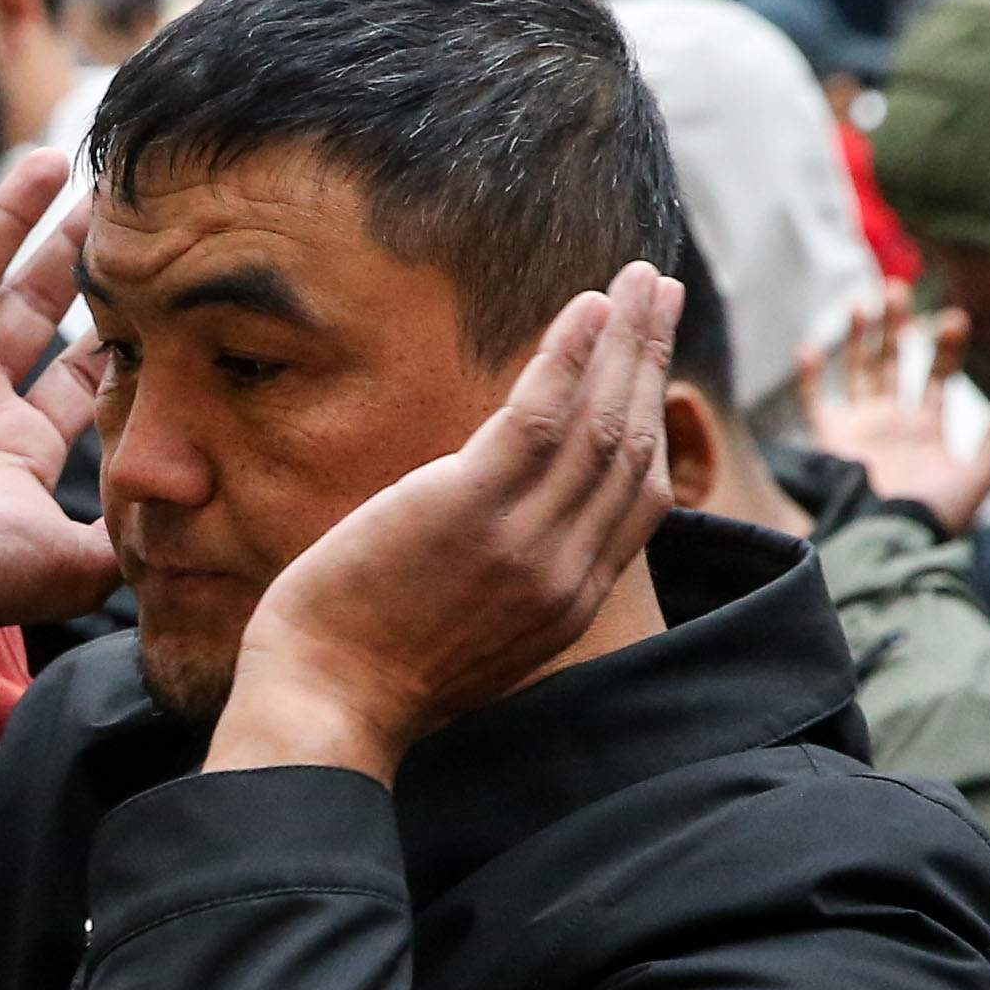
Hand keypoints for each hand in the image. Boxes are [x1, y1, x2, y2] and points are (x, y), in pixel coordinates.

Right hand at [0, 148, 109, 723]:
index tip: (154, 275)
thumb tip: (188, 541)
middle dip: (68, 255)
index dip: (112, 323)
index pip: (74, 371)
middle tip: (107, 200)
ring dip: (10, 218)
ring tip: (50, 162)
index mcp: (18, 448)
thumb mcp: (76, 565)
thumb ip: (127, 542)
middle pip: (29, 308)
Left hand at [206, 259, 679, 780]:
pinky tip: (588, 307)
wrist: (324, 709)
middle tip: (665, 295)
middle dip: (651, 362)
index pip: (637, 500)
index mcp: (566, 603)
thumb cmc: (367, 678)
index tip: (651, 369)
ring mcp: (523, 541)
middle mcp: (564, 571)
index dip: (651, 423)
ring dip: (627, 340)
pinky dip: (570, 356)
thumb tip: (498, 530)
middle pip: (632, 448)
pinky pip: (541, 418)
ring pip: (602, 422)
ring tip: (643, 280)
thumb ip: (505, 581)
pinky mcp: (469, 509)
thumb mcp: (470, 637)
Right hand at [801, 292, 989, 532]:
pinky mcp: (832, 440)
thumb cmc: (938, 518)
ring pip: (858, 370)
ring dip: (860, 336)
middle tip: (898, 289)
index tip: (954, 319)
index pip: (937, 378)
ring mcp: (861, 428)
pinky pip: (816, 403)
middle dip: (896, 326)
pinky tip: (808, 347)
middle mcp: (892, 422)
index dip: (946, 348)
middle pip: (893, 363)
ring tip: (865, 300)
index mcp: (927, 429)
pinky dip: (809, 377)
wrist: (895, 541)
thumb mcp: (978, 479)